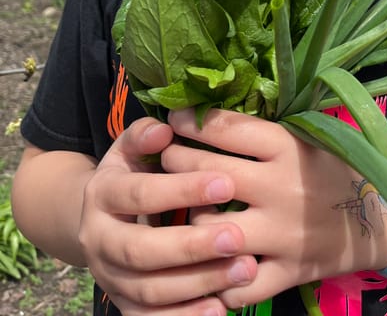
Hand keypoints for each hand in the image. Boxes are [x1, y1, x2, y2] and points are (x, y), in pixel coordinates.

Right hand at [79, 116, 257, 315]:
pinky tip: (221, 310)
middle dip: (192, 245)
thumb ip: (145, 135)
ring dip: (199, 283)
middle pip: (141, 250)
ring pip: (150, 290)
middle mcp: (97, 240)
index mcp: (100, 194)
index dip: (182, 189)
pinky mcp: (125, 306)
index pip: (140, 194)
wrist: (102, 217)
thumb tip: (164, 130)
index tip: (227, 183)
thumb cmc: (134, 172)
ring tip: (246, 269)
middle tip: (239, 236)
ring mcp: (110, 278)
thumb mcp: (132, 149)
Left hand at [165, 109, 386, 309]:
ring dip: (187, 220)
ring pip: (208, 229)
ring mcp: (281, 235)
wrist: (377, 224)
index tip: (174, 121)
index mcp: (287, 148)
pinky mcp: (286, 272)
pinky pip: (236, 283)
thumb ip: (263, 129)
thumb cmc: (333, 170)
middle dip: (175, 163)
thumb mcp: (307, 137)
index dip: (191, 122)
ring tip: (181, 210)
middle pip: (207, 174)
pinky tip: (202, 264)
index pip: (226, 129)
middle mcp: (280, 189)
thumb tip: (208, 109)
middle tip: (166, 160)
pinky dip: (213, 278)